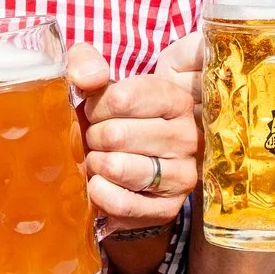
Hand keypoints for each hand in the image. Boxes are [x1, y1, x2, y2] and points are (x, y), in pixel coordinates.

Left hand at [70, 34, 202, 235]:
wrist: (126, 169)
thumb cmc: (113, 121)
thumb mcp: (100, 84)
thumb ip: (86, 64)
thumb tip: (87, 78)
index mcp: (176, 99)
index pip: (120, 98)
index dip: (95, 107)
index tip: (97, 112)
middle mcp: (188, 137)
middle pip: (116, 135)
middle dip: (94, 138)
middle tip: (98, 140)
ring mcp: (182, 175)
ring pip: (119, 167)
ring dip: (96, 165)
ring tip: (99, 161)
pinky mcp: (169, 208)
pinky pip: (123, 203)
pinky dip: (100, 194)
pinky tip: (99, 185)